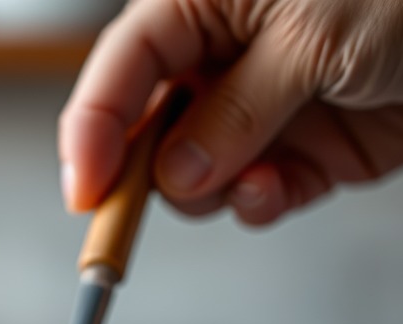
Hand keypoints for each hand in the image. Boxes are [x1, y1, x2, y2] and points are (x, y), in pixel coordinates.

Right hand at [61, 0, 402, 223]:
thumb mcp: (317, 37)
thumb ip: (235, 112)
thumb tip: (175, 174)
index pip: (126, 66)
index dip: (95, 128)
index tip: (85, 191)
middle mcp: (232, 51)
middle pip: (151, 128)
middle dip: (147, 173)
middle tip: (144, 207)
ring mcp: (269, 105)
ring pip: (199, 174)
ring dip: (212, 192)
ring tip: (251, 181)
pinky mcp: (310, 149)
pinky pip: (257, 194)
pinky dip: (259, 204)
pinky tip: (274, 193)